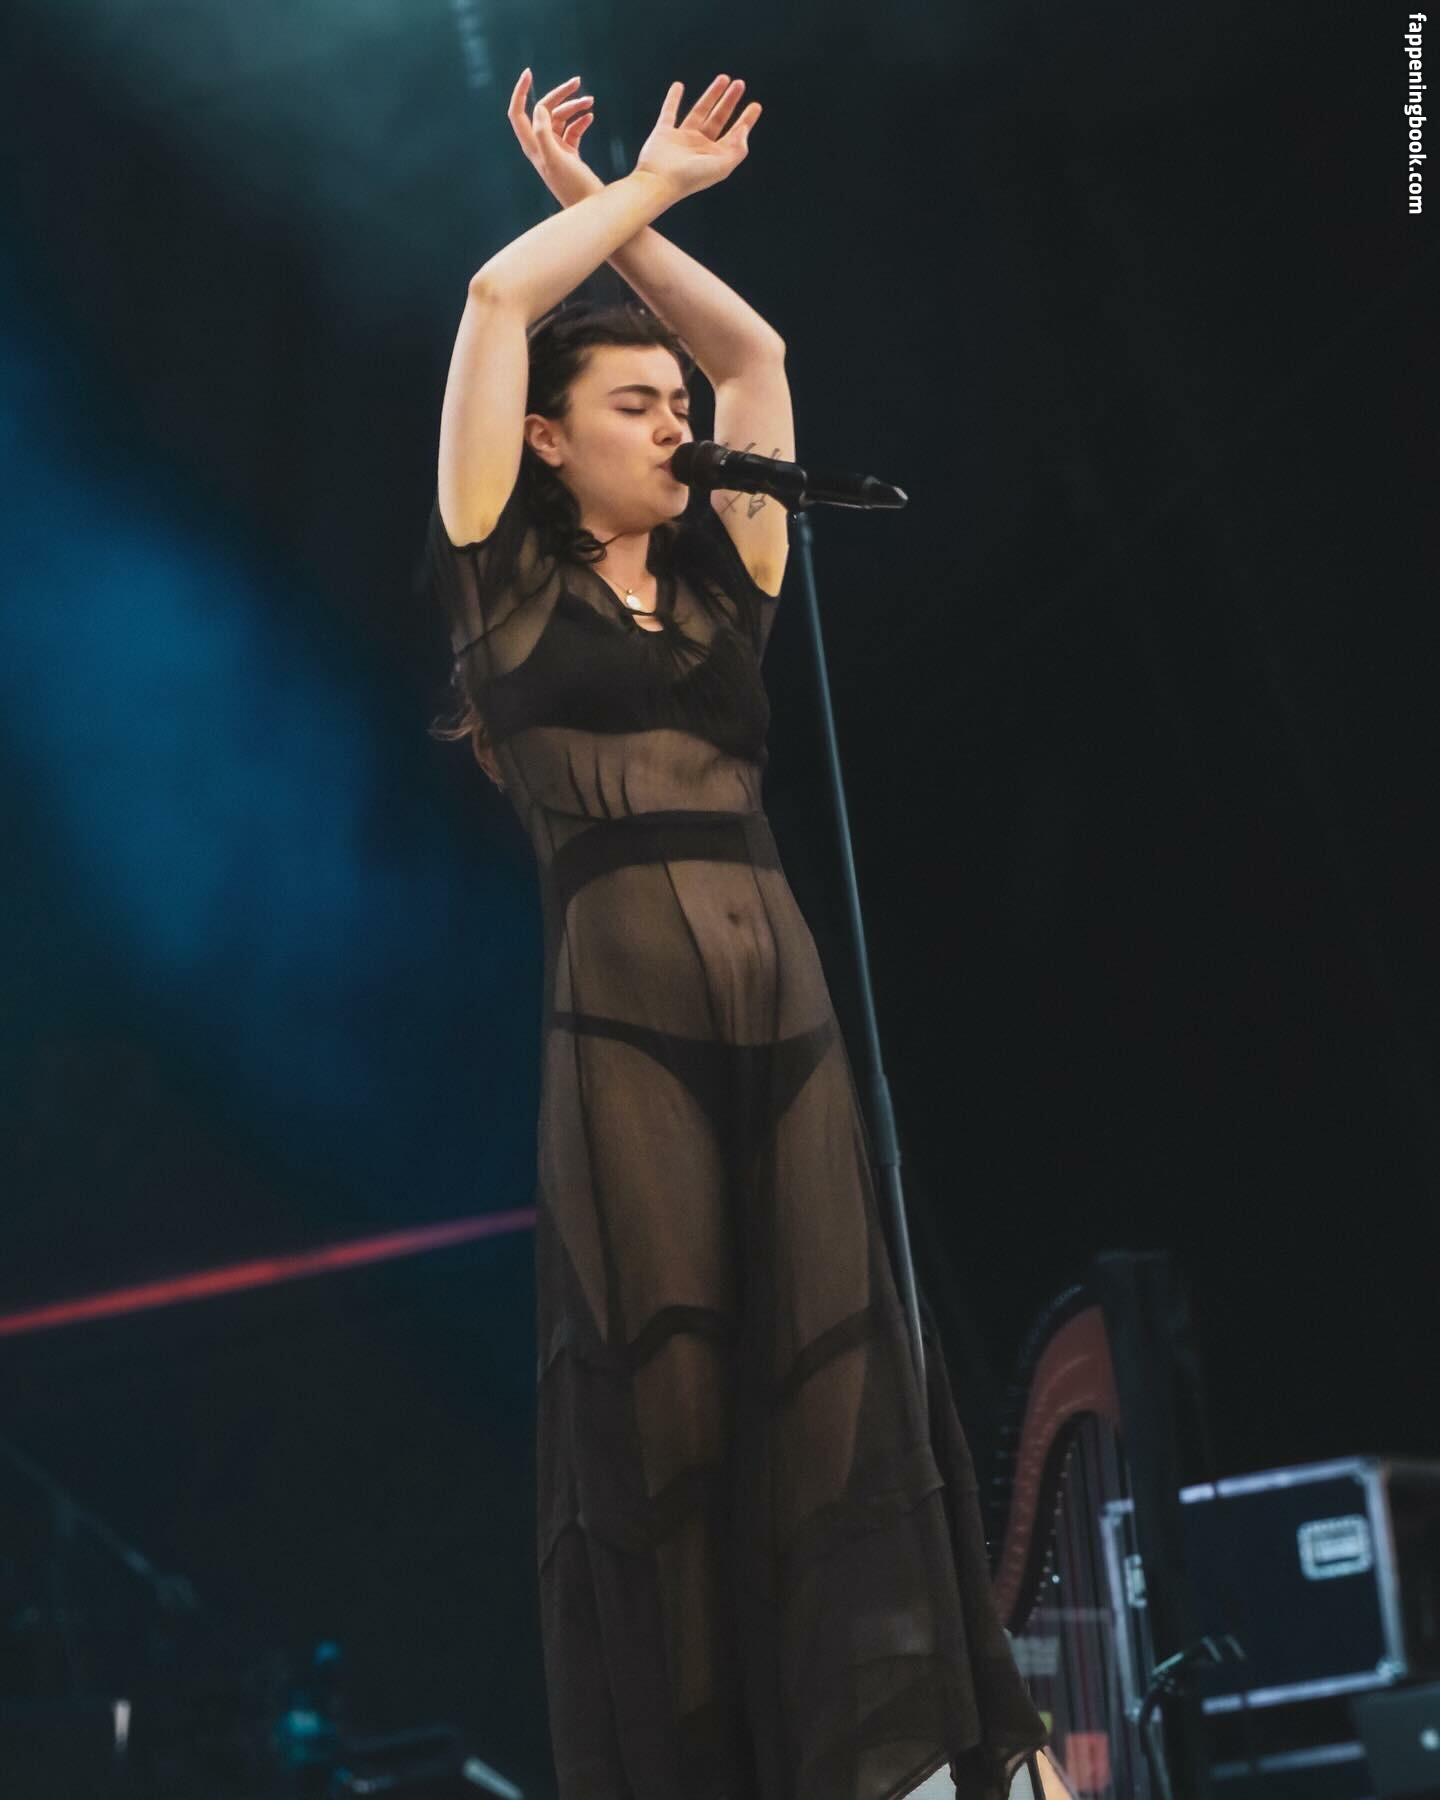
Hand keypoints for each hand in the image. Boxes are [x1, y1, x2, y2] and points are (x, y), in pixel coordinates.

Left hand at [508, 68, 604, 207]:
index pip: (518, 114)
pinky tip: (590, 117)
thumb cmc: (573, 187)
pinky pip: (573, 130)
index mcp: (532, 147)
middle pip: (544, 111)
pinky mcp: (570, 155)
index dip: (520, 92)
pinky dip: (581, 121)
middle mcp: (541, 147)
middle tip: (577, 81)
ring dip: (575, 108)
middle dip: (559, 95)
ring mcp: (556, 150)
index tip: (529, 73)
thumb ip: (544, 133)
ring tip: (591, 102)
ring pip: (561, 119)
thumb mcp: (556, 159)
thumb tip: (538, 108)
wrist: (592, 208)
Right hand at [633, 75, 760, 199]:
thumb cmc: (689, 178)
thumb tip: (744, 129)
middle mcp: (700, 146)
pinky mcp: (664, 133)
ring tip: (723, 78)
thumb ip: (736, 150)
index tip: (756, 105)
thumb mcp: (721, 167)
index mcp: (714, 156)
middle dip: (730, 101)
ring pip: (700, 111)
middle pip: (719, 119)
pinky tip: (678, 86)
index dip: (746, 120)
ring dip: (711, 95)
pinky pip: (669, 112)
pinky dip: (673, 99)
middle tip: (740, 83)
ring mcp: (681, 139)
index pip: (734, 135)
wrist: (658, 182)